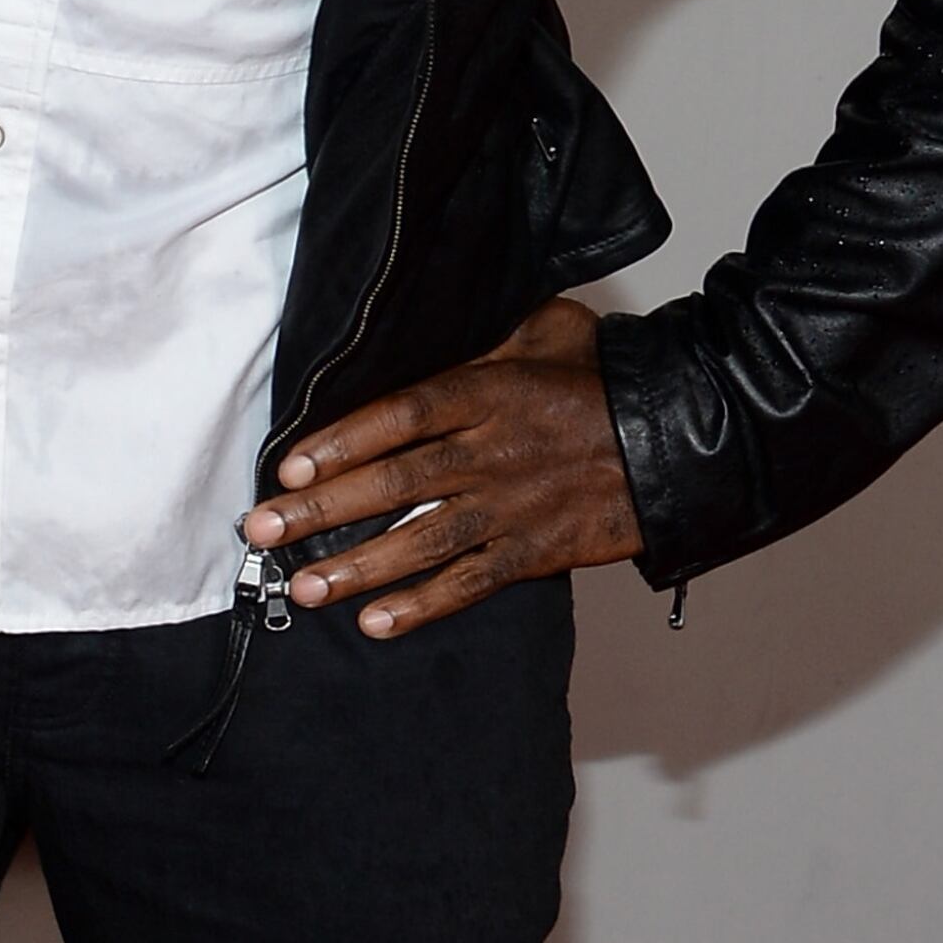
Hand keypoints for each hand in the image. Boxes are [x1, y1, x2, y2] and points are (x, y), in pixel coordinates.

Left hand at [241, 298, 639, 636]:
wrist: (680, 440)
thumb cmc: (606, 382)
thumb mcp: (548, 330)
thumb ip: (485, 333)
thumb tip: (435, 320)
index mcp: (491, 392)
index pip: (400, 416)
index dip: (340, 443)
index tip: (287, 467)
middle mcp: (495, 452)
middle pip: (396, 483)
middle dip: (324, 510)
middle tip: (263, 530)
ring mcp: (514, 506)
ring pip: (424, 541)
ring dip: (359, 567)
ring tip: (304, 587)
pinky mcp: (537, 551)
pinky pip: (472, 582)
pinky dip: (423, 606)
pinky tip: (375, 622)